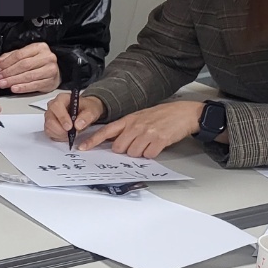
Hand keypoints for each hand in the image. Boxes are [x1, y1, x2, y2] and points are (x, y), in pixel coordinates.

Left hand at [0, 42, 60, 92]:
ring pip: (28, 75)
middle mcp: (47, 57)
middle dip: (8, 72)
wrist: (54, 72)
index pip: (19, 55)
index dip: (6, 63)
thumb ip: (10, 57)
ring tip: (3, 84)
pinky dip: (23, 88)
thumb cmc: (38, 63)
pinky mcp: (50, 81)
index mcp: (39, 47)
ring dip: (13, 81)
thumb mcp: (25, 55)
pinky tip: (14, 88)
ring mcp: (50, 69)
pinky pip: (34, 85)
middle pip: (24, 65)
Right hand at [44, 93, 105, 142]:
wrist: (85, 113)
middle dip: (61, 129)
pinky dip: (58, 136)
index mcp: (62, 98)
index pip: (56, 106)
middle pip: (50, 119)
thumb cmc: (87, 108)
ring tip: (71, 133)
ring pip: (49, 127)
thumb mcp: (92, 110)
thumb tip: (78, 124)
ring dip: (60, 134)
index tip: (70, 126)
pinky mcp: (49, 125)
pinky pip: (49, 133)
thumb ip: (87, 116)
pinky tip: (66, 134)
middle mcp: (53, 106)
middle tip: (72, 132)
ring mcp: (49, 116)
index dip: (62, 117)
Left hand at [77, 100, 204, 157]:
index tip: (82, 148)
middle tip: (137, 144)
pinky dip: (152, 153)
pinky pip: (148, 155)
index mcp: (129, 119)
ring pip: (133, 153)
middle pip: (119, 148)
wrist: (185, 113)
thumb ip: (126, 127)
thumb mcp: (140, 117)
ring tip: (149, 143)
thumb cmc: (162, 115)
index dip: (93, 141)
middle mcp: (136, 126)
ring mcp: (147, 133)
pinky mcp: (159, 140)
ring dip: (140, 152)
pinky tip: (157, 145)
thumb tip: (111, 141)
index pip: (106, 131)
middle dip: (125, 150)